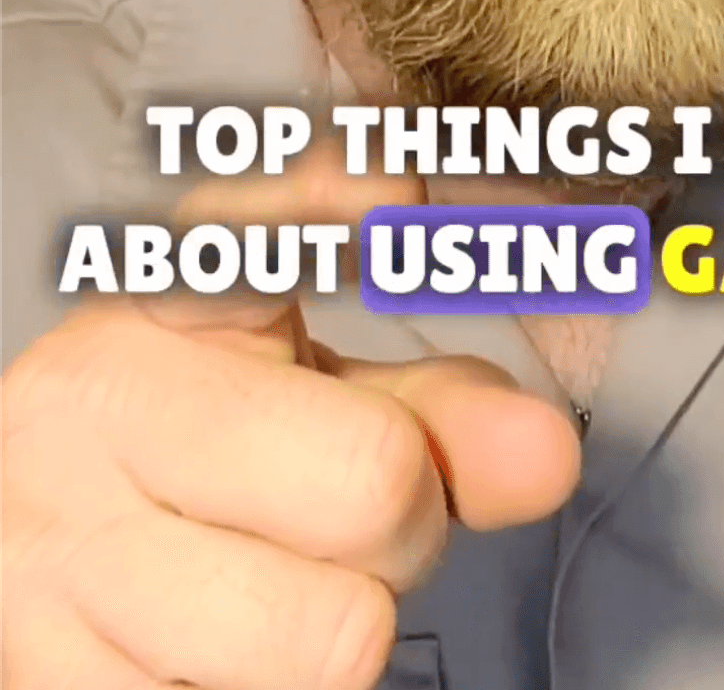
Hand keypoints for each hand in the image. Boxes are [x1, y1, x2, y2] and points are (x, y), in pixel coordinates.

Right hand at [2, 162, 581, 688]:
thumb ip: (435, 404)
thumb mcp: (302, 398)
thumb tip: (550, 453)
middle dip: (403, 513)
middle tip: (348, 511)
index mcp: (139, 319)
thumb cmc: (188, 458)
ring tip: (281, 583)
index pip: (249, 244)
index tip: (395, 200)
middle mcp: (77, 428)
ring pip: (337, 637)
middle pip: (374, 481)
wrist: (28, 552)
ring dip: (345, 624)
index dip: (326, 219)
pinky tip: (222, 647)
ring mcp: (49, 576)